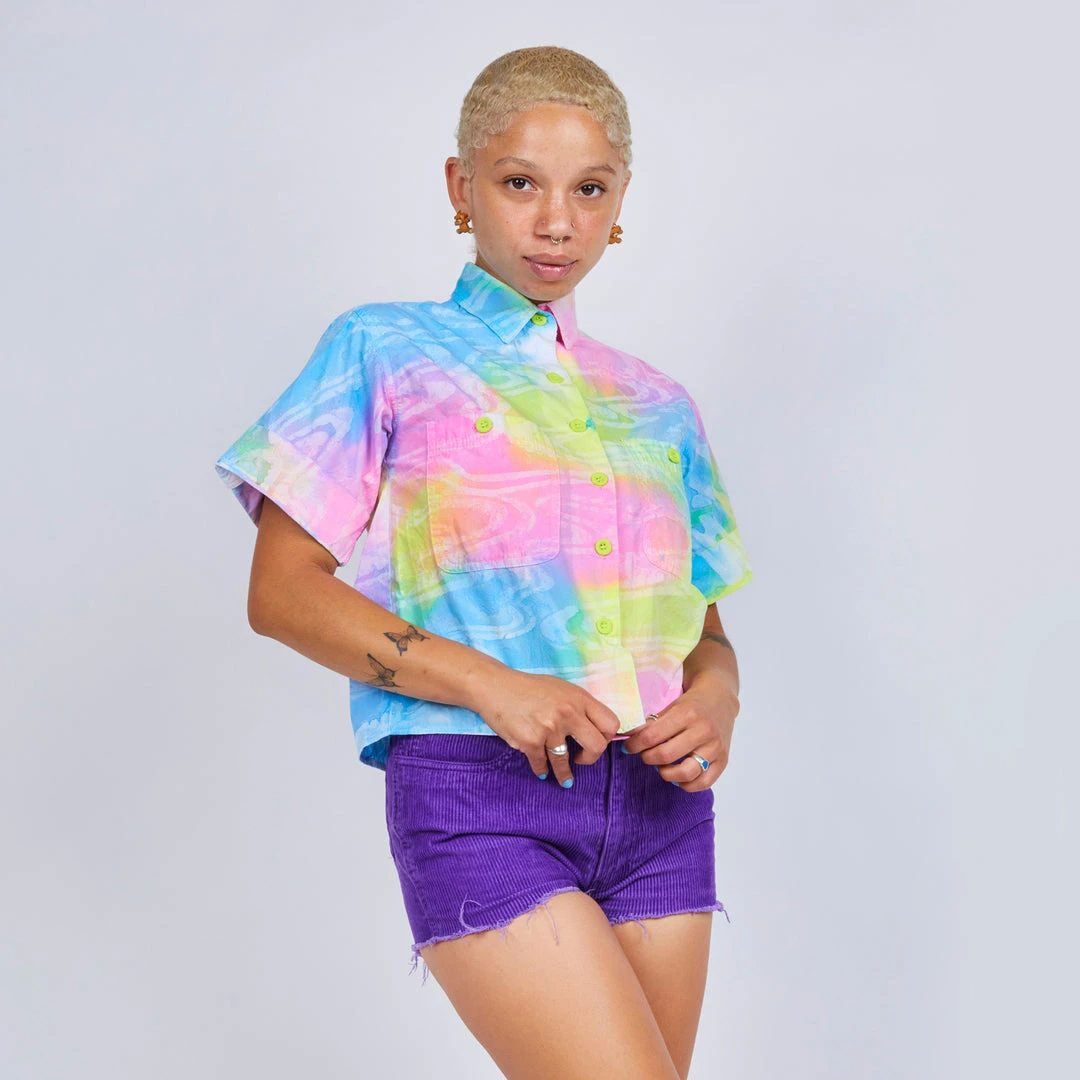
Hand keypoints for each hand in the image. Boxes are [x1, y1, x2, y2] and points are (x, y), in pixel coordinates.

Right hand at [470, 668, 621, 786]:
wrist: (494, 687)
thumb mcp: (560, 688)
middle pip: (597, 746)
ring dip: (564, 774)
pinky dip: (542, 770)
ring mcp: (549, 729)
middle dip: (590, 758)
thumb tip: (596, 728)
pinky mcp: (530, 742)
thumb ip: (579, 706)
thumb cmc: (528, 687)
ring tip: (565, 779)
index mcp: (579, 698)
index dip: (607, 737)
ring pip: (565, 762)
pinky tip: (542, 771)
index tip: (597, 742)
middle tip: (582, 759)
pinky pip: (542, 764)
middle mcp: (568, 713)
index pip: (610, 723)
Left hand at [622, 671, 739, 790]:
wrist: (720, 699)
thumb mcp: (671, 706)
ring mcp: (715, 748)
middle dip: (647, 758)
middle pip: (666, 755)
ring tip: (661, 766)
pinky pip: (703, 782)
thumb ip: (652, 723)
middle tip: (644, 755)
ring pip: (685, 773)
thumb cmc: (692, 703)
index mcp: (687, 714)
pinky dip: (686, 784)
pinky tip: (678, 776)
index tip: (629, 747)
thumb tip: (630, 738)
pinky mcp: (723, 760)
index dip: (634, 745)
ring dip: (666, 773)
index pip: (652, 736)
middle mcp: (703, 731)